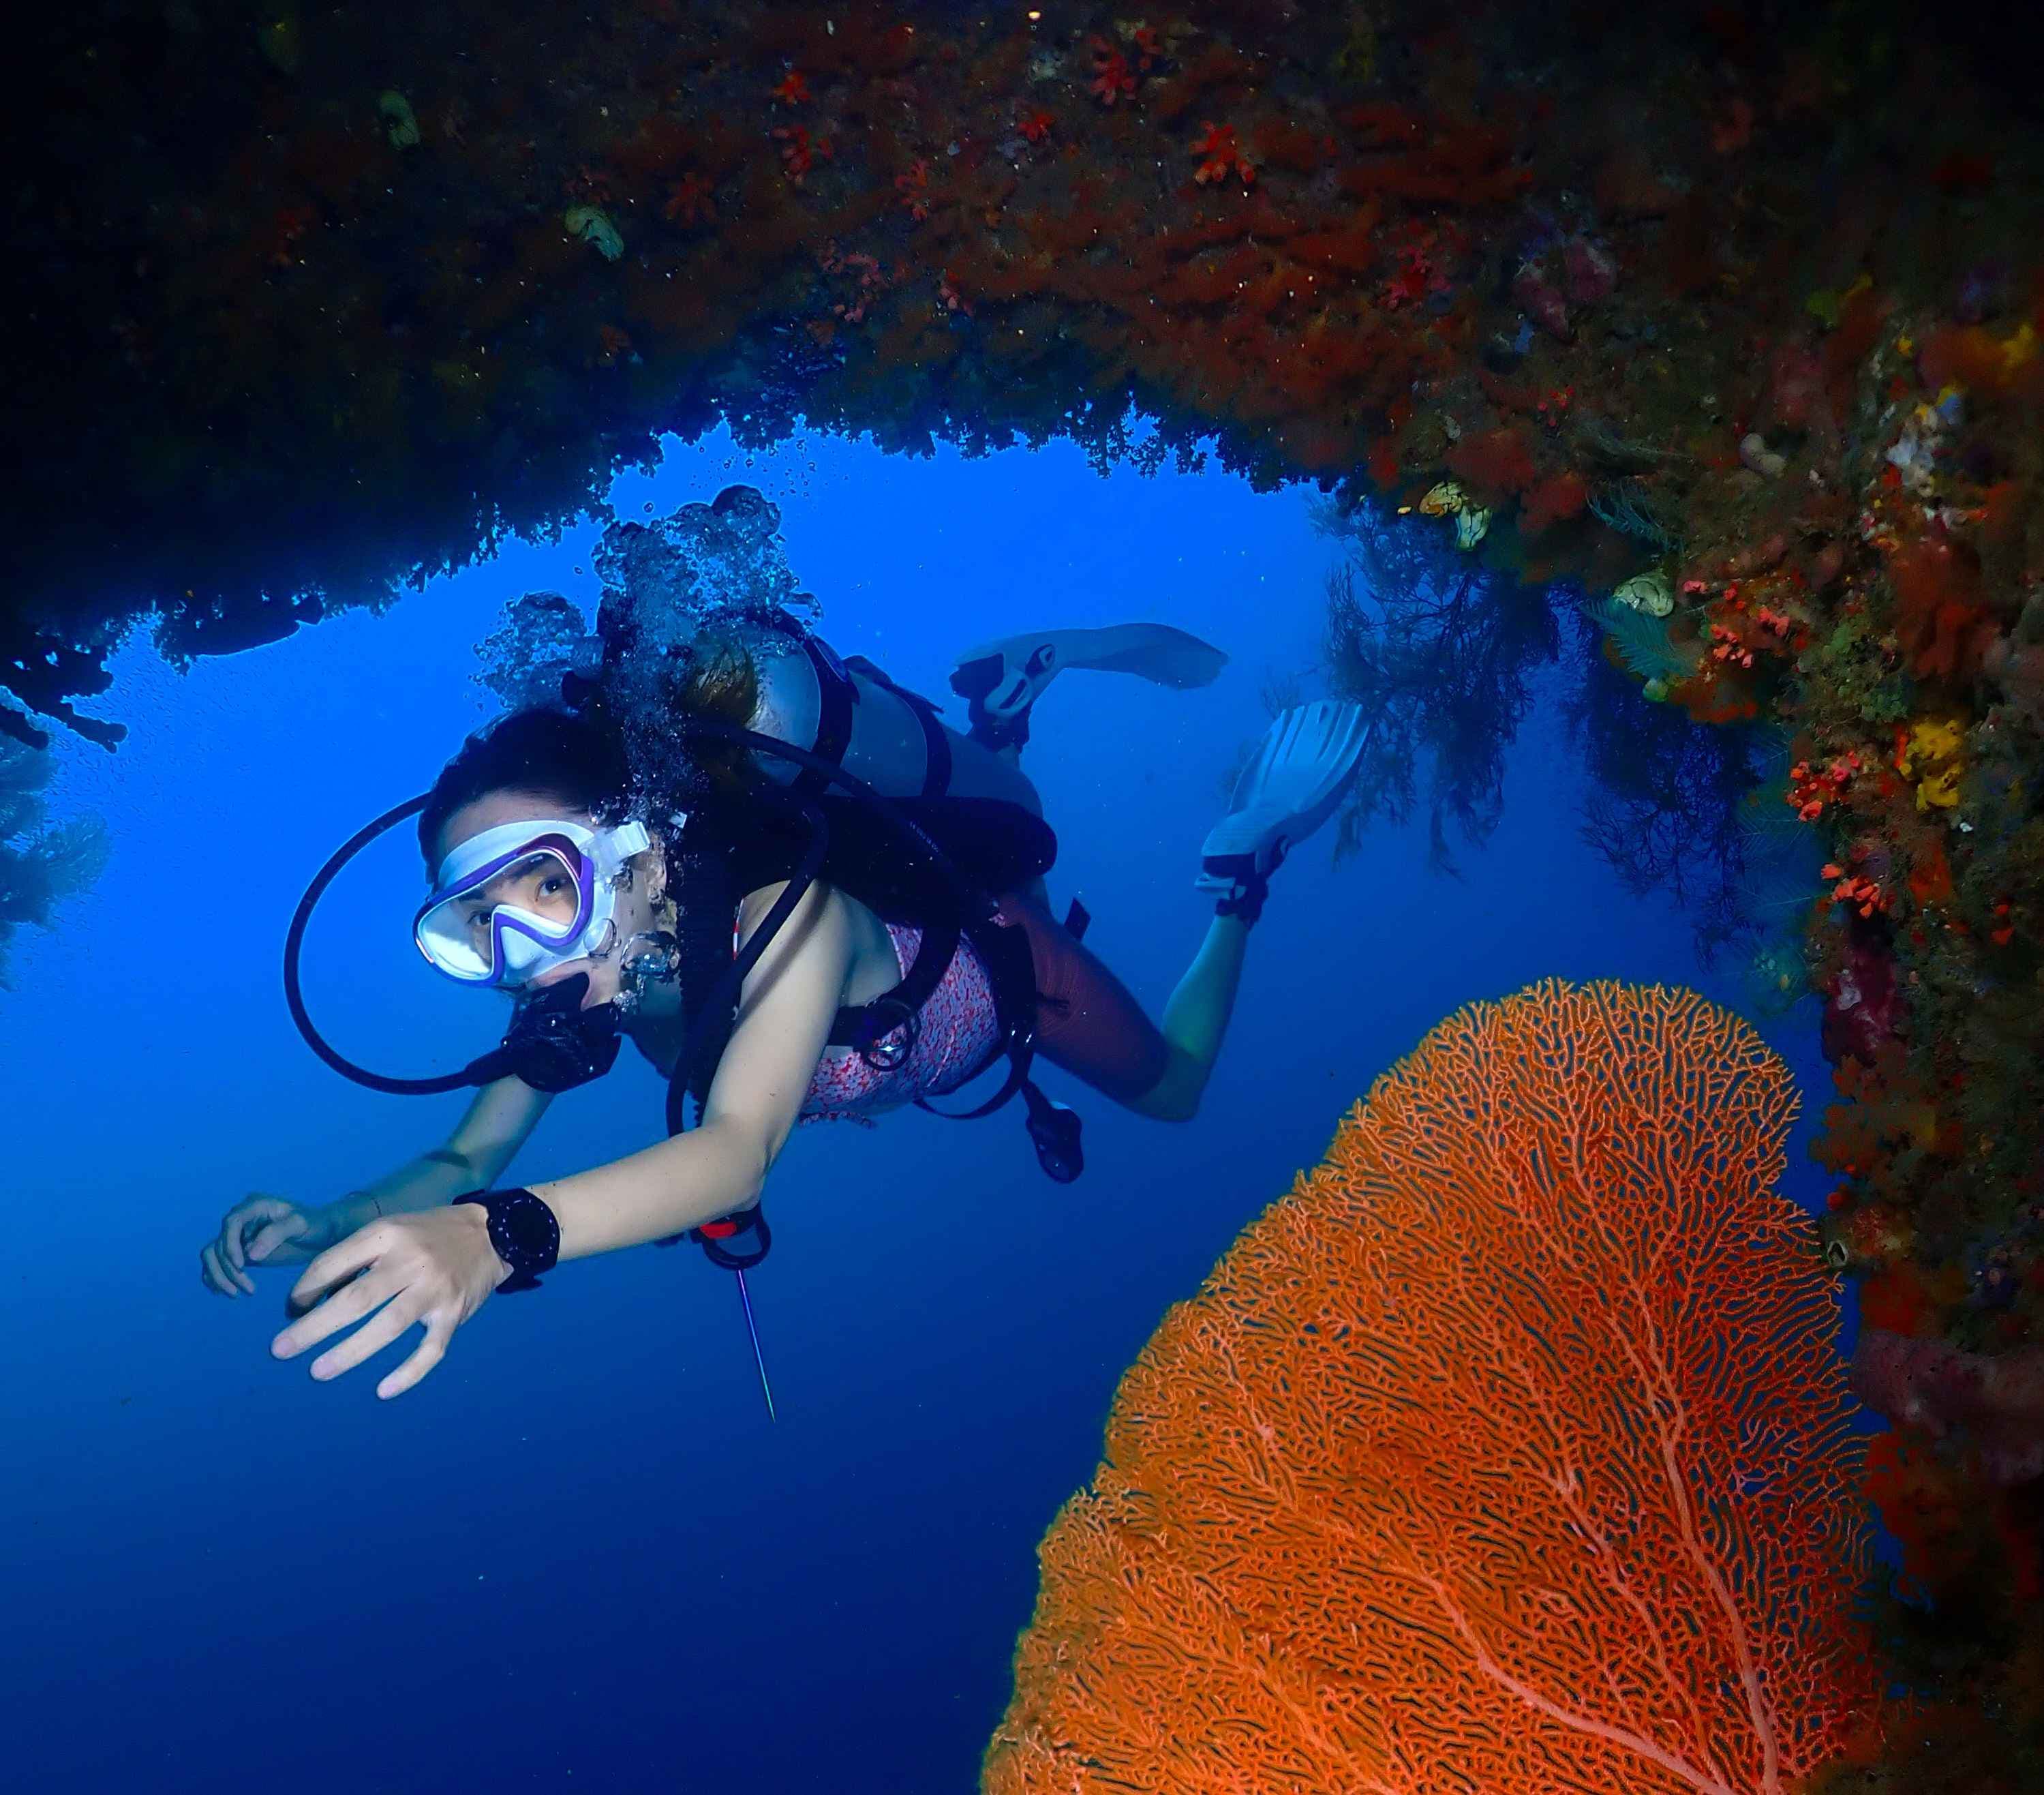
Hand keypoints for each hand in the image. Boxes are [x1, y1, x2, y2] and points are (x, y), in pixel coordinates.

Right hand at [201, 1193, 334, 1296]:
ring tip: (236, 1295)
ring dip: (220, 1275)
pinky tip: (224, 1291)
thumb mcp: (300, 1224)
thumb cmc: (314, 1224)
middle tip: (249, 1290)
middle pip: (220, 1243)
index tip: (242, 1266)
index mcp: (255, 1205)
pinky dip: (214, 1276)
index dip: (231, 1245)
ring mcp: (239, 1235)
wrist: (321, 1233)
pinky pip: (215, 1262)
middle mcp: (242, 1219)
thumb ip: (276, 1234)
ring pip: (213, 1254)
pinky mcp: (239, 1251)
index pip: (231, 1223)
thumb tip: (250, 1255)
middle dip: (230, 1268)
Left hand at [271, 1206, 509, 1399]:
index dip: (305, 1290)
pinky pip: (431, 1349)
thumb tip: (309, 1300)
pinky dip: (409, 1372)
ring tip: (318, 1371)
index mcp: (387, 1234)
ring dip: (350, 1352)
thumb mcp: (390, 1229)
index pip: (334, 1264)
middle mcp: (411, 1261)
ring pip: (389, 1326)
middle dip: (314, 1327)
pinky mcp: (455, 1313)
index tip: (291, 1309)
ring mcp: (435, 1289)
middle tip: (281, 1350)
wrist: (493, 1233)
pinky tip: (384, 1391)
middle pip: (356, 1298)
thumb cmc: (427, 1235)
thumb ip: (354, 1258)